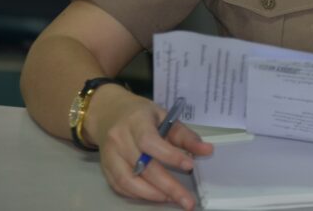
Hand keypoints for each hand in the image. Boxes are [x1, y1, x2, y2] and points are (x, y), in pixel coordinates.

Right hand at [88, 86, 212, 209]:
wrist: (109, 113)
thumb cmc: (141, 114)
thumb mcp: (165, 116)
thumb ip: (185, 135)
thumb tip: (207, 150)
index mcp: (136, 121)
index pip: (150, 141)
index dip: (169, 155)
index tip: (189, 166)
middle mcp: (119, 138)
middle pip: (142, 166)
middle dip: (167, 186)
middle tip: (187, 200)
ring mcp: (109, 155)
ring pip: (128, 181)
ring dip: (152, 194)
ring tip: (172, 199)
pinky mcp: (105, 168)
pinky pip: (120, 187)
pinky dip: (138, 194)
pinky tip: (155, 196)